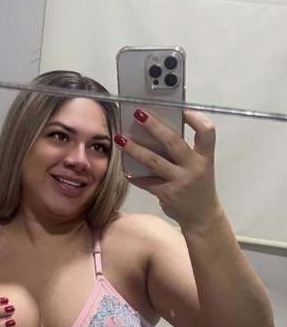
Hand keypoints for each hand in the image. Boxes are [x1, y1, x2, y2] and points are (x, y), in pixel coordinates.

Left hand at [115, 108, 223, 230]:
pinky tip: (125, 170)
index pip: (207, 132)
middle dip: (154, 126)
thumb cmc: (199, 185)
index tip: (182, 109)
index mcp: (205, 157)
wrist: (202, 217)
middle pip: (173, 142)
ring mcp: (180, 182)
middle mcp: (195, 168)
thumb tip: (158, 131)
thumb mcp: (200, 166)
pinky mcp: (167, 194)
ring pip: (154, 161)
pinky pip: (146, 182)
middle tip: (138, 113)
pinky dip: (134, 176)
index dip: (196, 119)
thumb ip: (186, 151)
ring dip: (135, 149)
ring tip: (120, 138)